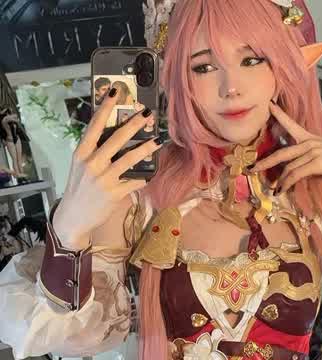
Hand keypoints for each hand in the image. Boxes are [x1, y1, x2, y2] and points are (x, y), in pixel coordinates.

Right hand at [53, 89, 161, 249]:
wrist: (74, 216)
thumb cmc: (79, 188)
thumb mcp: (81, 166)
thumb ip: (94, 151)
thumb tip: (114, 135)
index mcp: (82, 152)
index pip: (95, 125)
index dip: (106, 107)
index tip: (116, 91)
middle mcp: (92, 163)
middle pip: (117, 138)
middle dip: (134, 124)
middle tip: (148, 113)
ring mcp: (104, 179)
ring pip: (129, 159)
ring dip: (146, 148)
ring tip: (157, 140)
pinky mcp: (114, 194)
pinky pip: (134, 182)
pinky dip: (143, 178)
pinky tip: (150, 174)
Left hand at [251, 102, 321, 194]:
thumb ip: (311, 157)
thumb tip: (299, 168)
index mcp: (310, 138)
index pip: (291, 124)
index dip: (279, 115)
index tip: (269, 105)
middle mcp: (308, 143)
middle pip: (281, 153)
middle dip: (265, 162)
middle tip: (251, 168)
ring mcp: (311, 152)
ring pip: (287, 167)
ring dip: (279, 181)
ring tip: (272, 189)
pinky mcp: (315, 163)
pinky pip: (295, 175)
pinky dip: (286, 184)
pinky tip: (281, 191)